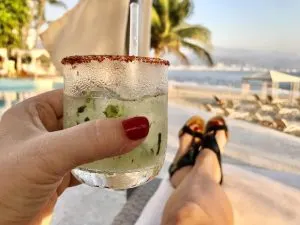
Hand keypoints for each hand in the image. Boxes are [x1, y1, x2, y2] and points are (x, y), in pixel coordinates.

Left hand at [0, 90, 148, 224]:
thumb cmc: (3, 186)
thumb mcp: (48, 155)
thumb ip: (92, 139)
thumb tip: (138, 126)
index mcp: (32, 113)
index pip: (75, 95)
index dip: (103, 95)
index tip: (133, 98)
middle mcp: (42, 131)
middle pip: (85, 120)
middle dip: (111, 122)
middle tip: (142, 120)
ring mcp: (50, 156)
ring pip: (88, 145)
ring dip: (110, 146)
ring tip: (139, 140)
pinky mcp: (57, 178)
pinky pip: (87, 166)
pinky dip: (104, 167)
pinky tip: (121, 166)